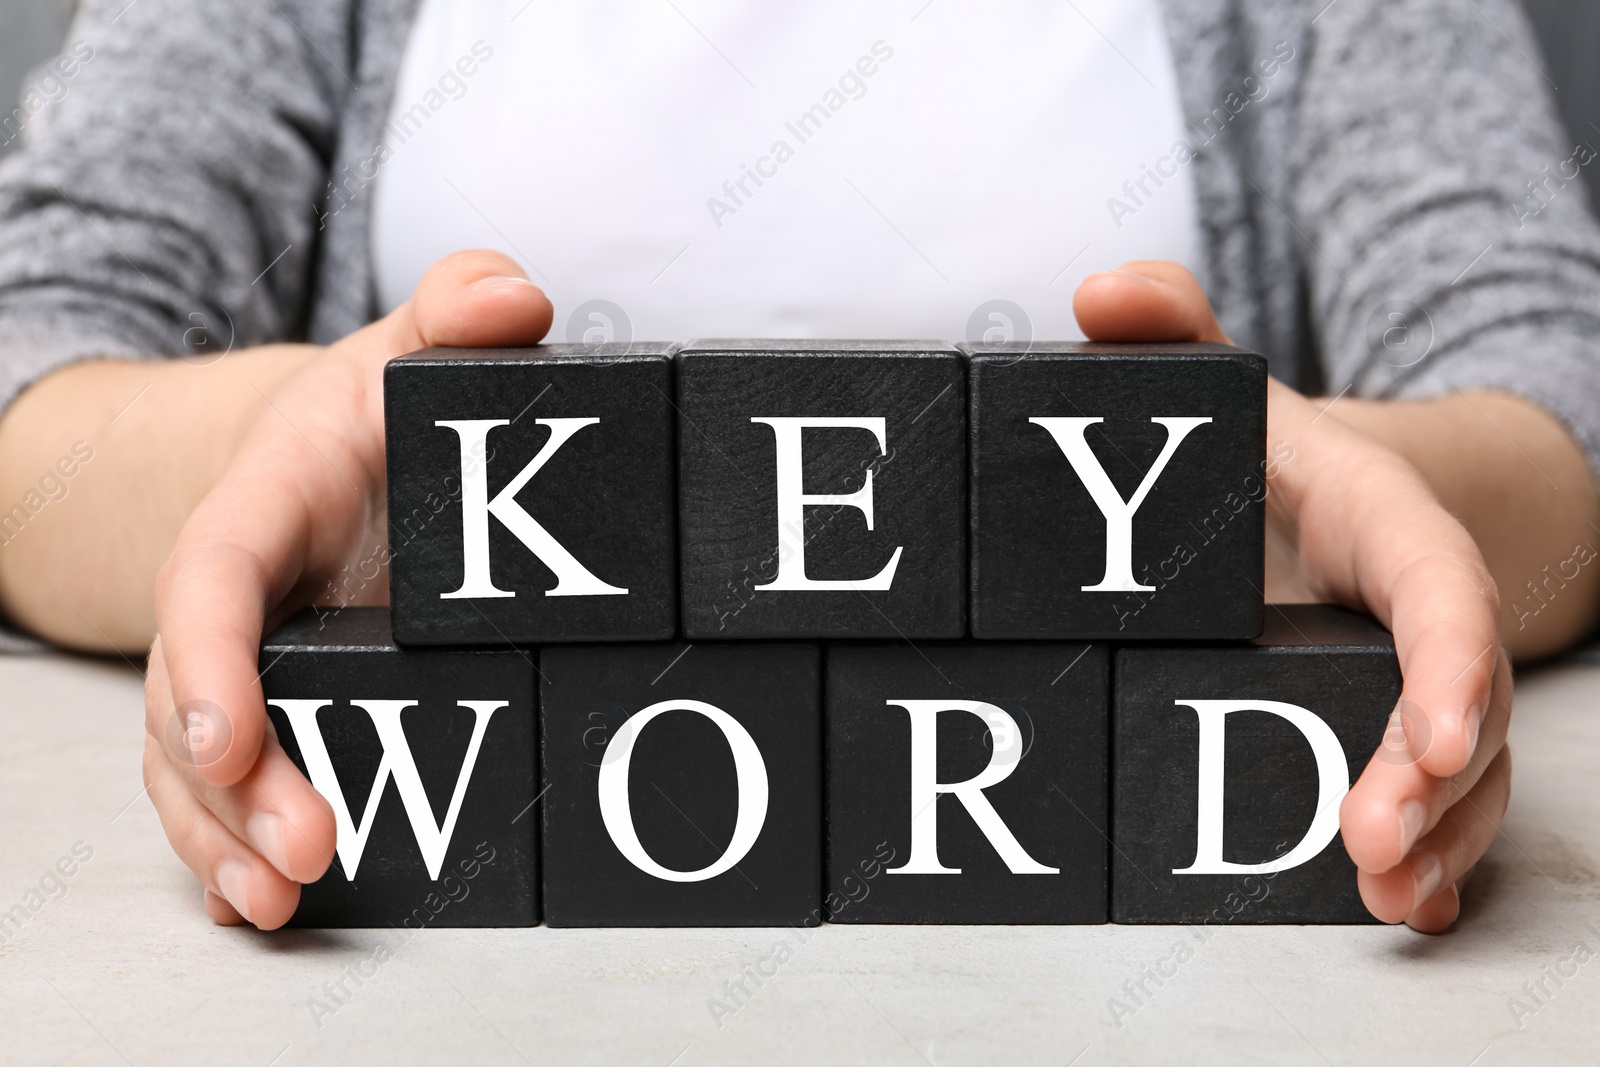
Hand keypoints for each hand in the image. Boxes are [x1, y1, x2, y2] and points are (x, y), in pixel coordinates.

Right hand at [144, 250, 552, 927]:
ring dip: (230, 838)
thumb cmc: (370, 414)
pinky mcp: (276, 711)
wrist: (329, 456)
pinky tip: (266, 902)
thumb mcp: (411, 351)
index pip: (210, 580)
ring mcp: (248, 665)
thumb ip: (460, 310)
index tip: (227, 735)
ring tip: (280, 900)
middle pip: (196, 697)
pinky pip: (232, 787)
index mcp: (256, 508)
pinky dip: (238, 845)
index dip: (212, 660)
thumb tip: (514, 298)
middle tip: (304, 851)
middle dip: (234, 786)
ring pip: (199, 764)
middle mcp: (235, 601)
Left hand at [1075, 262, 1510, 932]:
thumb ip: (1168, 327)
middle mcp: (1416, 610)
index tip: (1434, 734)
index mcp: (1387, 520)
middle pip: (1458, 699)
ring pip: (1457, 768)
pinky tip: (1401, 903)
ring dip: (1432, 836)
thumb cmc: (1260, 452)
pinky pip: (1430, 799)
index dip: (1449, 661)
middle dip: (1431, 779)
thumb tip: (1100, 292)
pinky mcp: (1384, 730)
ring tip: (1385, 892)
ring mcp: (1408, 680)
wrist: (1312, 496)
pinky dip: (1422, 855)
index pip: (1442, 585)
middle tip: (1373, 840)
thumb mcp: (1219, 380)